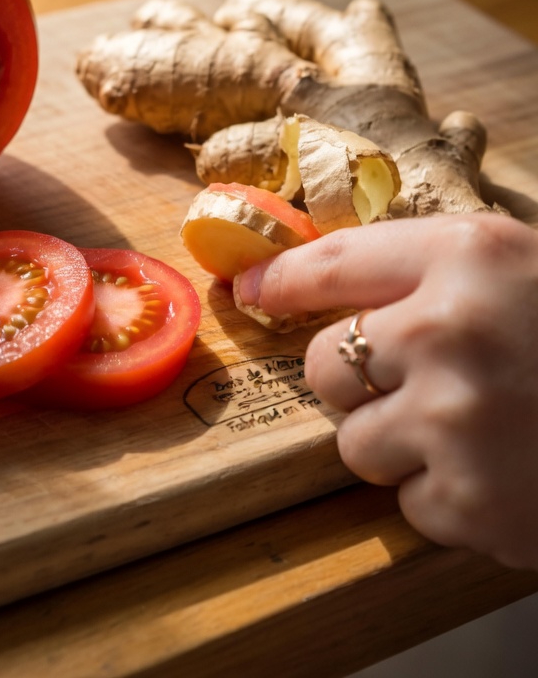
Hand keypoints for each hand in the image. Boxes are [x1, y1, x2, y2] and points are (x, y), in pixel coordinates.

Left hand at [238, 212, 537, 569]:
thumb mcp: (513, 266)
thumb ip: (419, 267)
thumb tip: (300, 281)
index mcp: (465, 257)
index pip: (332, 263)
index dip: (280, 279)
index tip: (249, 288)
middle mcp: (448, 332)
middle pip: (325, 365)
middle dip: (359, 379)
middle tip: (429, 380)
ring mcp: (456, 422)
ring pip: (353, 443)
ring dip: (399, 443)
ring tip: (479, 428)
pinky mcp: (472, 503)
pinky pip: (406, 503)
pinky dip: (445, 496)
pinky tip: (503, 471)